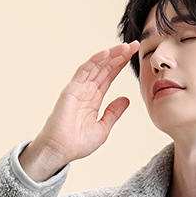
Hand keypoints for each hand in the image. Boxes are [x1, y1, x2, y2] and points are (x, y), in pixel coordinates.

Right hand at [20, 41, 138, 178]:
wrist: (61, 151)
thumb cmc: (78, 144)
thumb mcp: (103, 128)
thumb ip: (113, 113)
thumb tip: (126, 99)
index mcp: (94, 99)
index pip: (109, 76)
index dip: (120, 65)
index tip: (133, 55)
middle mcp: (86, 91)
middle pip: (105, 68)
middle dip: (119, 56)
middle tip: (134, 45)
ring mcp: (78, 89)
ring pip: (96, 66)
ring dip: (110, 55)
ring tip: (124, 47)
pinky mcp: (71, 89)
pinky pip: (84, 71)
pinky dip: (94, 61)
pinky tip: (106, 53)